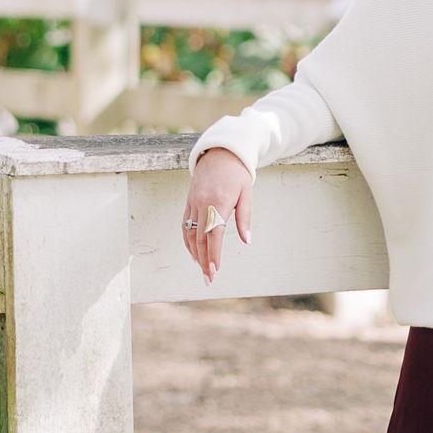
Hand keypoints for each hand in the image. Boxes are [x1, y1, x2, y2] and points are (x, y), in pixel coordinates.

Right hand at [181, 150, 252, 282]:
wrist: (220, 153)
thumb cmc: (237, 174)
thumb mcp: (246, 193)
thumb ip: (244, 218)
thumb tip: (247, 240)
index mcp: (219, 202)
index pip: (214, 235)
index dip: (213, 254)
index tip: (215, 270)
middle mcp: (202, 204)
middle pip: (200, 238)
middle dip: (203, 260)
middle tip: (208, 279)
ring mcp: (193, 203)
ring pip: (189, 233)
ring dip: (194, 253)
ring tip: (201, 268)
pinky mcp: (189, 202)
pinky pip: (185, 224)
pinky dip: (188, 240)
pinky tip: (193, 251)